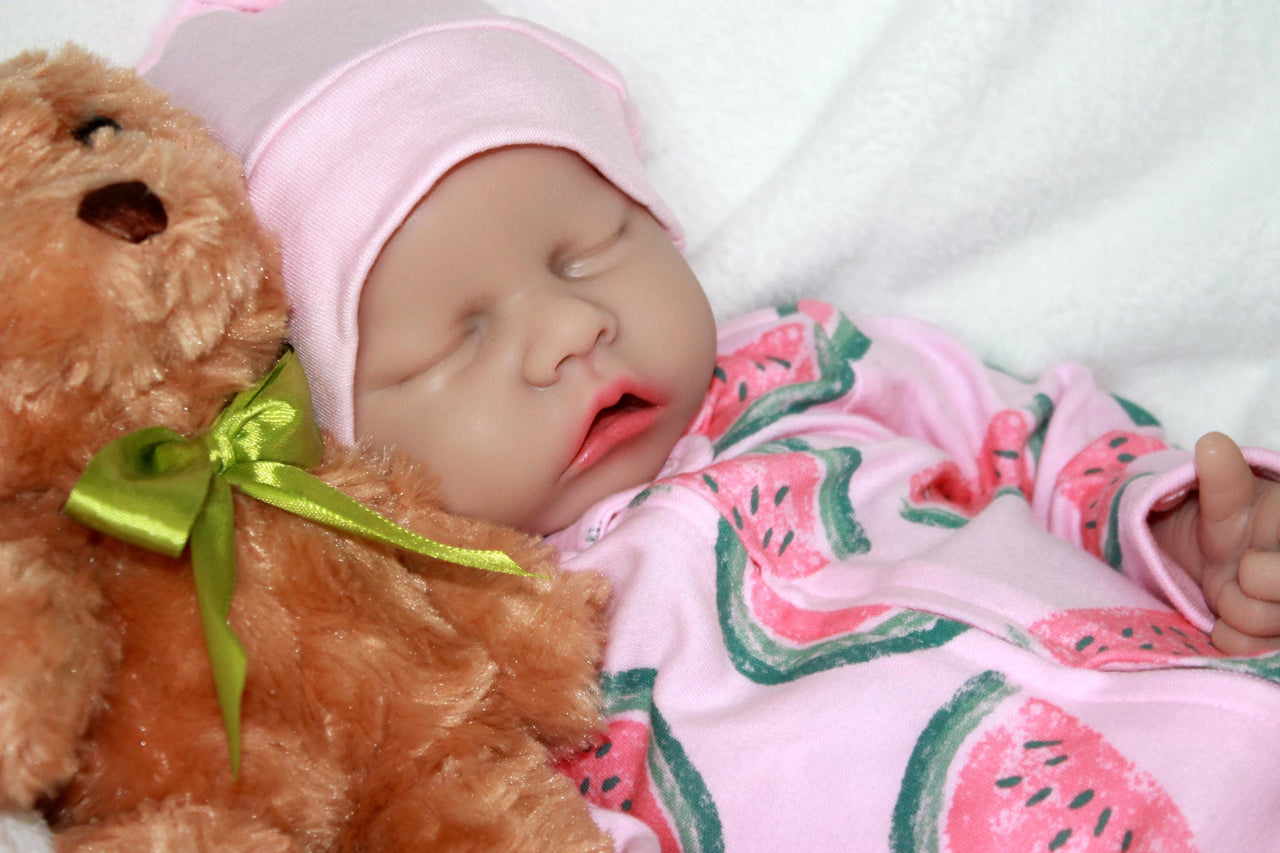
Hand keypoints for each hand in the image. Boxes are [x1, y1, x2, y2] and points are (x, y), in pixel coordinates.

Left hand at [1150, 432, 1279, 654]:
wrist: (1214, 559)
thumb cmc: (1232, 521)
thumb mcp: (1225, 496)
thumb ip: (1223, 477)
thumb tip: (1212, 444)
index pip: (1270, 570)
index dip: (1260, 570)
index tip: (1251, 561)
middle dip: (1256, 579)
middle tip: (1243, 566)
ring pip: (1269, 623)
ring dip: (1234, 605)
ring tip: (1230, 586)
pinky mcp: (1277, 643)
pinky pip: (1251, 648)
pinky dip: (1229, 634)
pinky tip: (1226, 617)